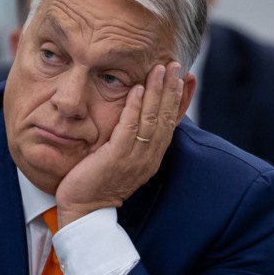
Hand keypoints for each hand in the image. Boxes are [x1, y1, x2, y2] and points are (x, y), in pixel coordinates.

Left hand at [55, 62, 188, 226]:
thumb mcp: (123, 158)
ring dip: (157, 91)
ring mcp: (134, 157)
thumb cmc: (100, 182)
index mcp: (153, 156)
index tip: (187, 76)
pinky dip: (135, 107)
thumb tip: (138, 115)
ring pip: (152, 119)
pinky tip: (138, 88)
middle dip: (171, 88)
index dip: (181, 99)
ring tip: (161, 68)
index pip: (172, 122)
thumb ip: (132, 138)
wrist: (86, 211)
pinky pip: (129, 128)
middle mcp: (149, 156)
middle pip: (166, 116)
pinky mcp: (116, 158)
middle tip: (175, 63)